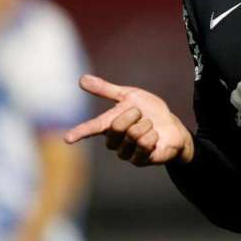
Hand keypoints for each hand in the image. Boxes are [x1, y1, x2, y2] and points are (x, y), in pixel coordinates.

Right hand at [63, 75, 193, 164]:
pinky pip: (145, 144)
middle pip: (118, 126)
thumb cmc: (149, 111)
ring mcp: (126, 153)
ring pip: (133, 135)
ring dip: (147, 125)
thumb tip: (81, 79)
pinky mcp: (139, 161)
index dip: (80, 132)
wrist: (172, 127)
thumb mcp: (130, 96)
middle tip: (141, 114)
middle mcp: (114, 142)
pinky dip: (153, 135)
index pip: (92, 128)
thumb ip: (106, 90)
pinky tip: (155, 138)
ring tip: (150, 127)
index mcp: (109, 125)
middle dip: (134, 115)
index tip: (68, 138)